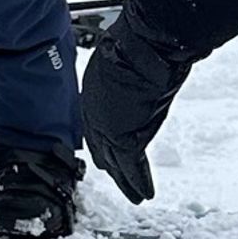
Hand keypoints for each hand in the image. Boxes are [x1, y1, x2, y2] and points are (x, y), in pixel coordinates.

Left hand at [80, 6, 192, 203]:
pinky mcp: (124, 140)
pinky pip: (132, 168)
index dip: (100, 138)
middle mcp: (95, 112)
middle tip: (113, 175)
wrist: (143, 52)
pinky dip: (138, 182)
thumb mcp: (123, 56)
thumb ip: (127, 69)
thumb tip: (141, 58)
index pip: (94, 123)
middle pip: (101, 145)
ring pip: (115, 162)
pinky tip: (144, 194)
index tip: (103, 149)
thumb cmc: (136, 44)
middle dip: (108, 162)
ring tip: (133, 194)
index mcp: (94, 91)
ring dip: (125, 180)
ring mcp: (107, 128)